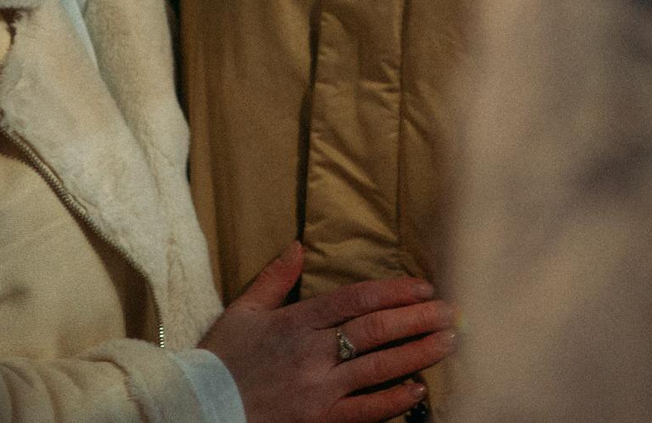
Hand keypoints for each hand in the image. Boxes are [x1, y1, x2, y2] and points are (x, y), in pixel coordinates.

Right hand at [198, 243, 456, 422]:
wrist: (201, 407)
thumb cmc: (221, 360)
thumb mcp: (242, 311)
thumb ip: (274, 278)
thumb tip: (297, 245)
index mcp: (296, 321)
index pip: (355, 300)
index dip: (393, 292)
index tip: (423, 287)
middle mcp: (313, 353)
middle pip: (376, 330)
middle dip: (417, 319)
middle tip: (451, 311)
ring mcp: (319, 389)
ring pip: (379, 367)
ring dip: (418, 353)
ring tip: (448, 342)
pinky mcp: (320, 419)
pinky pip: (366, 410)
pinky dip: (394, 400)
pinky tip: (418, 390)